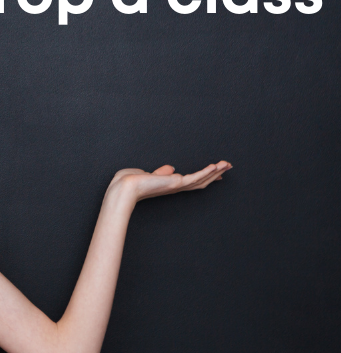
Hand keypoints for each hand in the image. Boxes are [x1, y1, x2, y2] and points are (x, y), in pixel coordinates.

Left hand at [109, 160, 231, 202]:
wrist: (124, 188)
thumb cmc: (130, 182)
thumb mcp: (149, 175)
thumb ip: (161, 173)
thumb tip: (170, 168)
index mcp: (169, 185)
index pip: (191, 180)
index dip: (205, 176)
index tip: (215, 172)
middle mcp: (175, 187)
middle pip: (200, 180)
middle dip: (215, 173)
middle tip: (228, 166)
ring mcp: (176, 186)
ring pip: (201, 179)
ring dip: (215, 172)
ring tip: (227, 165)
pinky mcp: (175, 183)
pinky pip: (194, 178)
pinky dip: (205, 172)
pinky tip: (215, 167)